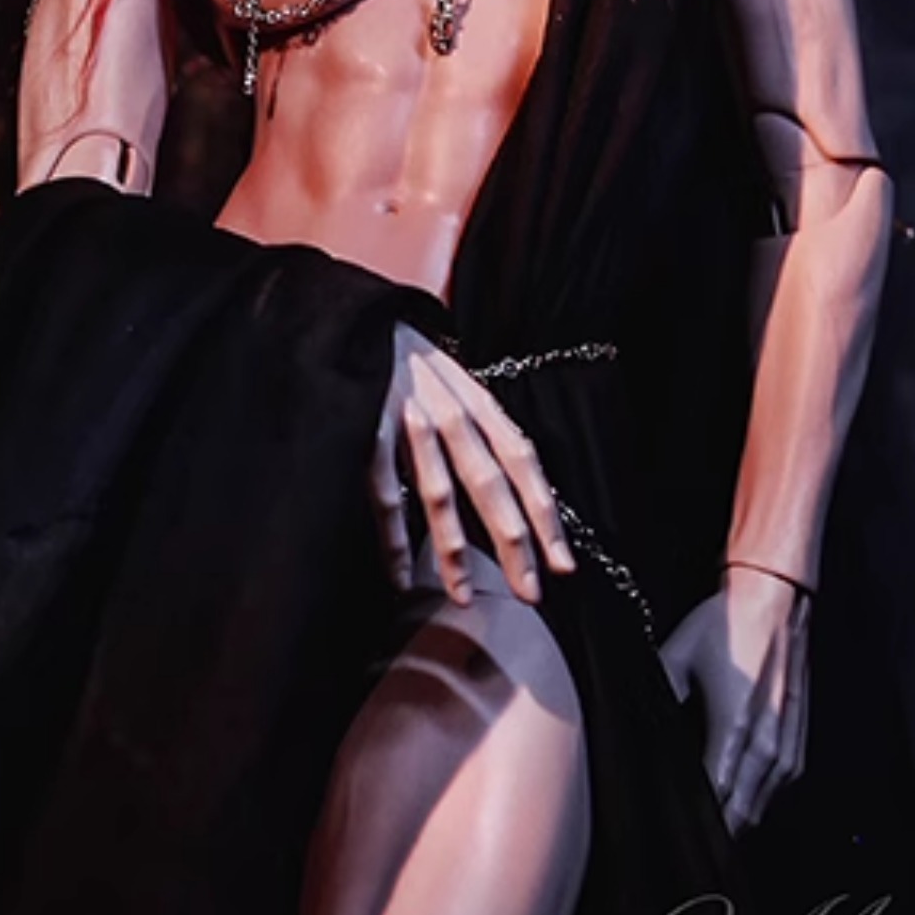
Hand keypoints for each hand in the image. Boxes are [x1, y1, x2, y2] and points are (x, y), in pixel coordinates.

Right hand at [371, 324, 577, 603]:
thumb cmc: (408, 361)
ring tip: (464, 595)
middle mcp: (450, 411)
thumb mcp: (456, 384)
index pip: (521, 462)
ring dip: (452, 549)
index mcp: (478, 401)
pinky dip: (392, 536)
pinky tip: (400, 575)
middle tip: (529, 592)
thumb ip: (483, 431)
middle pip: (489, 483)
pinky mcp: (365, 429)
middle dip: (512, 541)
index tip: (561, 563)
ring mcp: (407, 420)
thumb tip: (517, 488)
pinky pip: (382, 492)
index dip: (544, 513)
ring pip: (438, 493)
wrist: (352, 318)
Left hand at [659, 568, 810, 828]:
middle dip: (712, 835)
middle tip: (683, 849)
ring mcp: (786, 747)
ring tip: (703, 834)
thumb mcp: (676, 657)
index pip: (714, 798)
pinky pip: (775, 791)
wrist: (776, 601)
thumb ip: (657, 699)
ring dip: (735, 823)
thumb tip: (637, 733)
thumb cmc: (726, 625)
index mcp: (734, 728)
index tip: (668, 836)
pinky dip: (754, 803)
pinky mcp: (797, 743)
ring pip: (760, 809)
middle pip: (739, 815)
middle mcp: (766, 745)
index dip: (691, 823)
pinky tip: (733, 805)